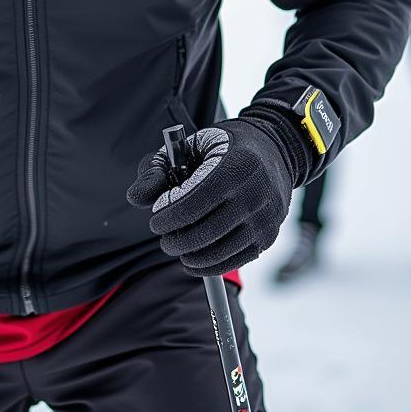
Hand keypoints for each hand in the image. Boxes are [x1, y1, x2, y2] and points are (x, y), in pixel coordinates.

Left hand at [126, 118, 296, 276]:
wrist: (274, 149)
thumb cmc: (222, 146)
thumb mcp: (189, 146)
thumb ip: (158, 169)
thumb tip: (136, 198)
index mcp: (235, 165)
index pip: (195, 202)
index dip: (170, 216)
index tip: (156, 220)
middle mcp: (255, 193)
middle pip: (207, 231)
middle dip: (177, 240)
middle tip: (164, 238)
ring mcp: (265, 217)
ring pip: (221, 250)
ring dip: (192, 255)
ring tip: (177, 247)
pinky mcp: (269, 235)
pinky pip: (237, 259)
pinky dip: (211, 265)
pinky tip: (194, 261)